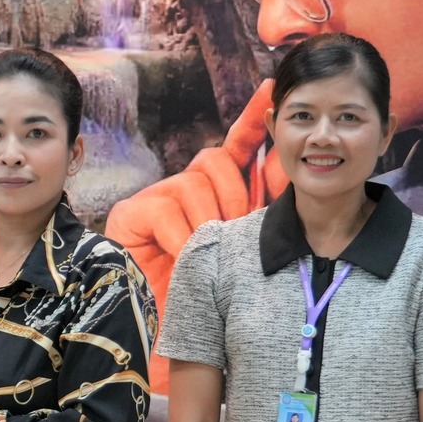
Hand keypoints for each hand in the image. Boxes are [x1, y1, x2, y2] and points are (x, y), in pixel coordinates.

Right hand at [106, 79, 283, 308]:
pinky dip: (181, 236)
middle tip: (237, 225)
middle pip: (216, 159)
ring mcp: (157, 198)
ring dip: (208, 218)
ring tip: (209, 248)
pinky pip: (165, 208)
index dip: (253, 119)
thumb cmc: (210, 297)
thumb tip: (291, 172)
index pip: (238, 149)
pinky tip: (185, 256)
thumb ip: (265, 213)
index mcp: (219, 195)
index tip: (272, 88)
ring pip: (194, 182)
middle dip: (235, 190)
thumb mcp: (247, 251)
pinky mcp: (131, 214)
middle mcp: (188, 189)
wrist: (163, 333)